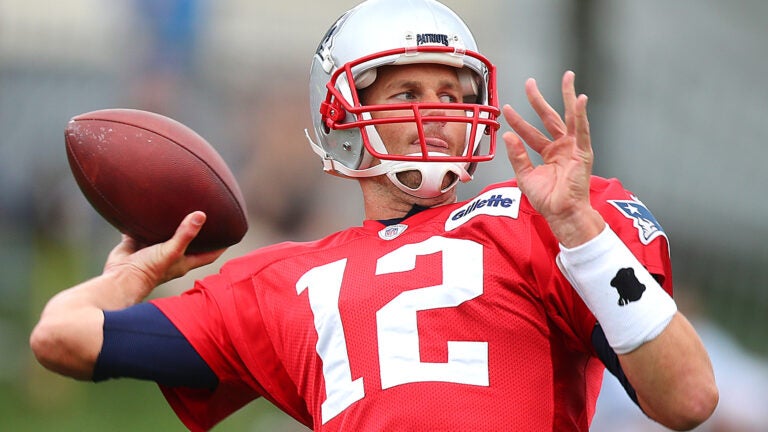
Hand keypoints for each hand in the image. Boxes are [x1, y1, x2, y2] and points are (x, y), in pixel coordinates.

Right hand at [103, 211, 225, 299]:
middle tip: (205, 211)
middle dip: (196, 230)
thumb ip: (185, 234)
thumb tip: (201, 215)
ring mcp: (153, 250)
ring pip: (164, 234)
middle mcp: (171, 255)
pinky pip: (141, 230)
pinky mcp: (136, 244)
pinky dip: (143, 220)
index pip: (209, 254)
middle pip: (188, 242)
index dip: (221, 246)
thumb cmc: (148, 270)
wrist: (119, 278)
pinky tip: (146, 206)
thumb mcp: (171, 251)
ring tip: (177, 204)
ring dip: (169, 223)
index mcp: (184, 261)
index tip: (231, 233)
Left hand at [502, 71, 603, 246]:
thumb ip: (517, 155)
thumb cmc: (548, 200)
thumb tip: (507, 136)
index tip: (507, 109)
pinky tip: (580, 100)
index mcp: (549, 153)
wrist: (561, 214)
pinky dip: (581, 115)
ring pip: (569, 117)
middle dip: (539, 100)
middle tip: (530, 83)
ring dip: (569, 96)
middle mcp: (562, 147)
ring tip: (568, 77)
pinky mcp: (583, 152)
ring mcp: (573, 148)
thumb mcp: (525, 176)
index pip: (530, 132)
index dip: (518, 121)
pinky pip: (582, 130)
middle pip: (549, 117)